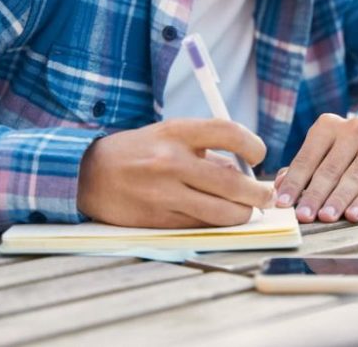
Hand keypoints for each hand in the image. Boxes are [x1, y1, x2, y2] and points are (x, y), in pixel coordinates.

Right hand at [76, 118, 274, 227]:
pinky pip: (201, 225)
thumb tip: (244, 172)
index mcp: (177, 132)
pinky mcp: (159, 220)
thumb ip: (206, 151)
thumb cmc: (139, 152)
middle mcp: (171, 161)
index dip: (253, 144)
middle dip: (258, 193)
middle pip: (233, 182)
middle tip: (266, 196)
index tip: (259, 154)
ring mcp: (165, 193)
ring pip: (222, 212)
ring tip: (246, 210)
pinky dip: (216, 223)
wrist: (91, 174)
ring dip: (242, 213)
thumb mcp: (170, 136)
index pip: (228, 131)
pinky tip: (219, 217)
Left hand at [274, 113, 357, 222]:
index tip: (283, 204)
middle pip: (330, 168)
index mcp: (328, 125)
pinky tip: (353, 215)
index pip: (307, 158)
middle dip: (315, 195)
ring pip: (353, 177)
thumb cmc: (345, 155)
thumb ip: (301, 170)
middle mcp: (354, 129)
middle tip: (304, 215)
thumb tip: (278, 185)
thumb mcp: (322, 156)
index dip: (294, 182)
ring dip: (338, 200)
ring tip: (326, 217)